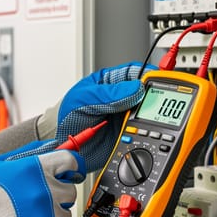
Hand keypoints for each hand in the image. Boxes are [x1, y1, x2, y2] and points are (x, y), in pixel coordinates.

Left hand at [38, 61, 152, 172]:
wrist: (59, 143)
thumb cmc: (66, 115)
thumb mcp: (85, 99)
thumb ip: (109, 94)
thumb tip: (136, 89)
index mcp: (110, 83)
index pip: (134, 73)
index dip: (148, 75)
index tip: (157, 80)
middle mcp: (121, 99)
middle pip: (146, 94)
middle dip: (153, 97)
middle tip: (155, 103)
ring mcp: (124, 117)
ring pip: (147, 114)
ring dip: (151, 117)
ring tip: (148, 119)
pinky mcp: (126, 134)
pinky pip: (142, 133)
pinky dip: (147, 133)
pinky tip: (146, 133)